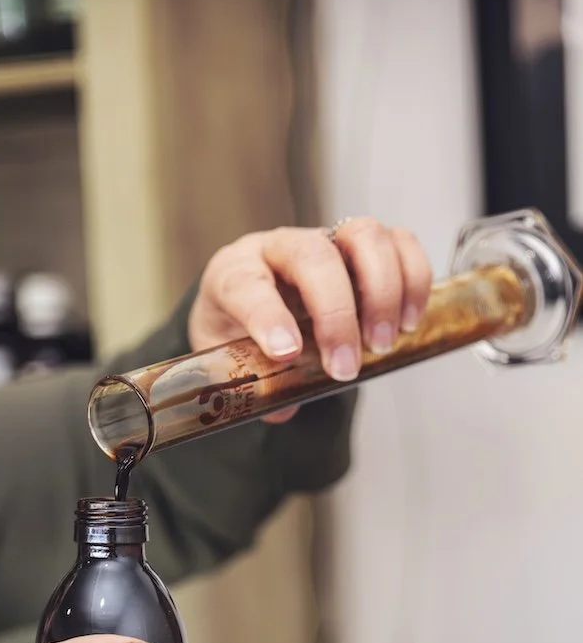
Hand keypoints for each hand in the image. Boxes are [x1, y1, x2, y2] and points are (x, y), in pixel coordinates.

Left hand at [188, 218, 432, 420]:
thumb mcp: (229, 362)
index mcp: (234, 273)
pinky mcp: (363, 245)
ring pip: (364, 236)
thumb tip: (283, 407)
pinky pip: (400, 242)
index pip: (246, 284)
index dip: (268, 317)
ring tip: (382, 344)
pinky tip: (408, 322)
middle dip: (337, 314)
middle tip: (346, 367)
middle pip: (314, 255)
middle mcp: (280, 247)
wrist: (251, 307)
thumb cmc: (238, 332)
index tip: (287, 353)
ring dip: (382, 293)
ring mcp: (326, 238)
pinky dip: (413, 279)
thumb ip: (253, 385)